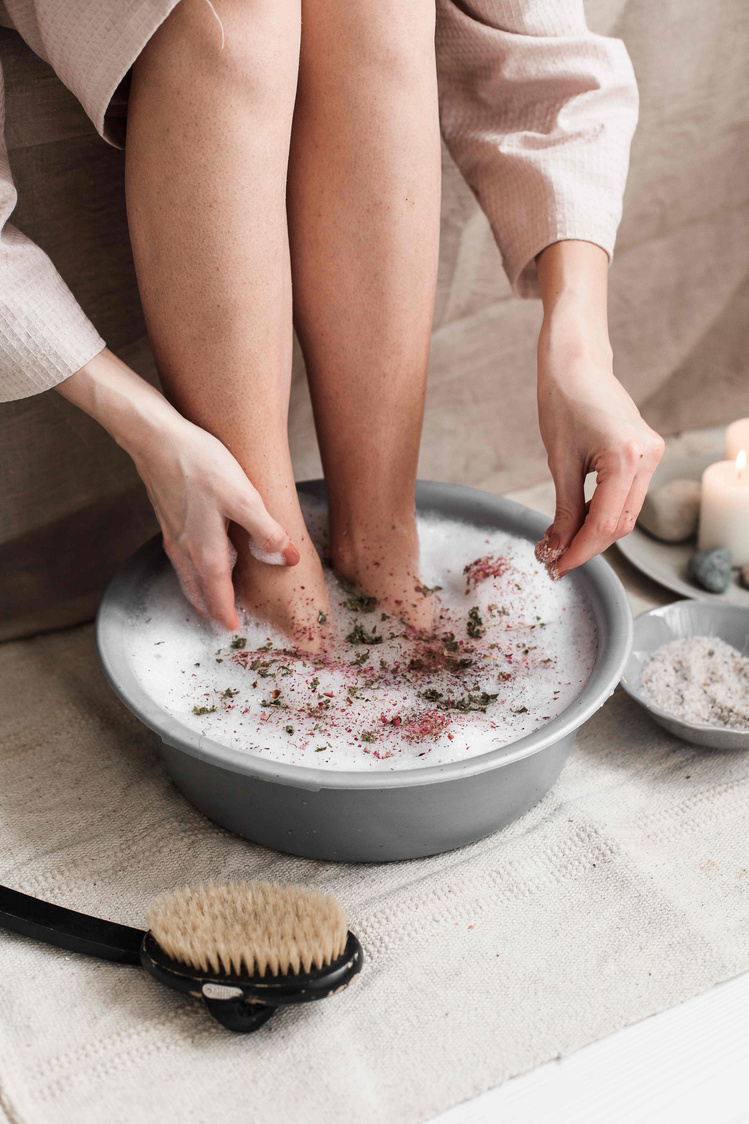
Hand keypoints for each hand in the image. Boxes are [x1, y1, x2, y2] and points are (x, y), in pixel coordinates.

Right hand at [56, 348, 298, 628]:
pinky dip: (190, 572)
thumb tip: (287, 560)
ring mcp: (173, 535)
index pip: (218, 596)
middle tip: (221, 625)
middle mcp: (185, 549)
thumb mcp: (244, 497)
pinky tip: (198, 560)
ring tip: (209, 602)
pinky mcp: (168, 518)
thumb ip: (266, 532)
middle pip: (198, 592)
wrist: (155, 438)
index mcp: (206, 551)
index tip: (233, 631)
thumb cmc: (200, 465)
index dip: (226, 615)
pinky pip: (181, 558)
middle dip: (210, 610)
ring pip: (186, 576)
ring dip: (199, 593)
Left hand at [536, 328, 663, 578]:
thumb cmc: (562, 402)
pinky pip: (628, 494)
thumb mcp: (559, 462)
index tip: (556, 566)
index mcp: (626, 457)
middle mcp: (648, 456)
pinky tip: (578, 519)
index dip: (580, 551)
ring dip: (595, 531)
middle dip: (587, 546)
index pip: (606, 524)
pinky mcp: (646, 451)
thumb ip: (565, 510)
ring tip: (559, 541)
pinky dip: (603, 511)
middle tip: (553, 559)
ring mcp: (652, 453)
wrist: (576, 362)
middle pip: (621, 524)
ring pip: (627, 512)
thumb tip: (558, 548)